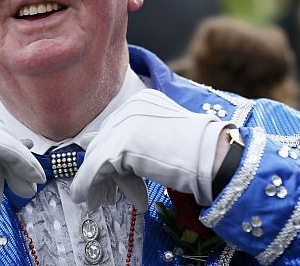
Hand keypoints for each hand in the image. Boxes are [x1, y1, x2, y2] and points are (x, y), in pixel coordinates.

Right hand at [0, 99, 44, 225]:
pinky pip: (5, 147)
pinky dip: (20, 163)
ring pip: (3, 139)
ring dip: (19, 164)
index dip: (7, 143)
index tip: (25, 159)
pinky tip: (29, 177)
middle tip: (31, 177)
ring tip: (29, 186)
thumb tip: (23, 145)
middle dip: (14, 156)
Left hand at [70, 90, 229, 212]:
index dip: (110, 155)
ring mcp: (125, 123)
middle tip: (101, 192)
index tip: (109, 175)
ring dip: (94, 180)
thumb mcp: (163, 138)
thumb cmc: (198, 152)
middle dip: (101, 168)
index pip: (115, 128)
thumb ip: (139, 140)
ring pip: (97, 154)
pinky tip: (87, 198)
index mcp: (142, 101)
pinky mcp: (121, 144)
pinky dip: (87, 184)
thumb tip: (107, 156)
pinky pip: (95, 167)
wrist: (212, 157)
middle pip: (104, 140)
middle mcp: (131, 107)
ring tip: (97, 199)